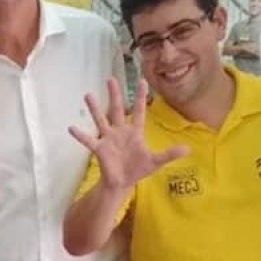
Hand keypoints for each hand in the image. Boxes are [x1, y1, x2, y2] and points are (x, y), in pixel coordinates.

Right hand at [68, 79, 187, 191]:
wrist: (122, 182)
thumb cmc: (138, 169)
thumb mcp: (156, 161)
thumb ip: (169, 154)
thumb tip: (188, 149)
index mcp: (134, 132)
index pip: (139, 111)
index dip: (141, 97)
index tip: (143, 80)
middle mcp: (120, 131)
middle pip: (116, 109)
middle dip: (114, 95)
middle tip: (110, 78)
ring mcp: (108, 139)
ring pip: (100, 120)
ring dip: (94, 109)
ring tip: (88, 95)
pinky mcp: (99, 149)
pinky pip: (88, 141)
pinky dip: (80, 135)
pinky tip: (71, 127)